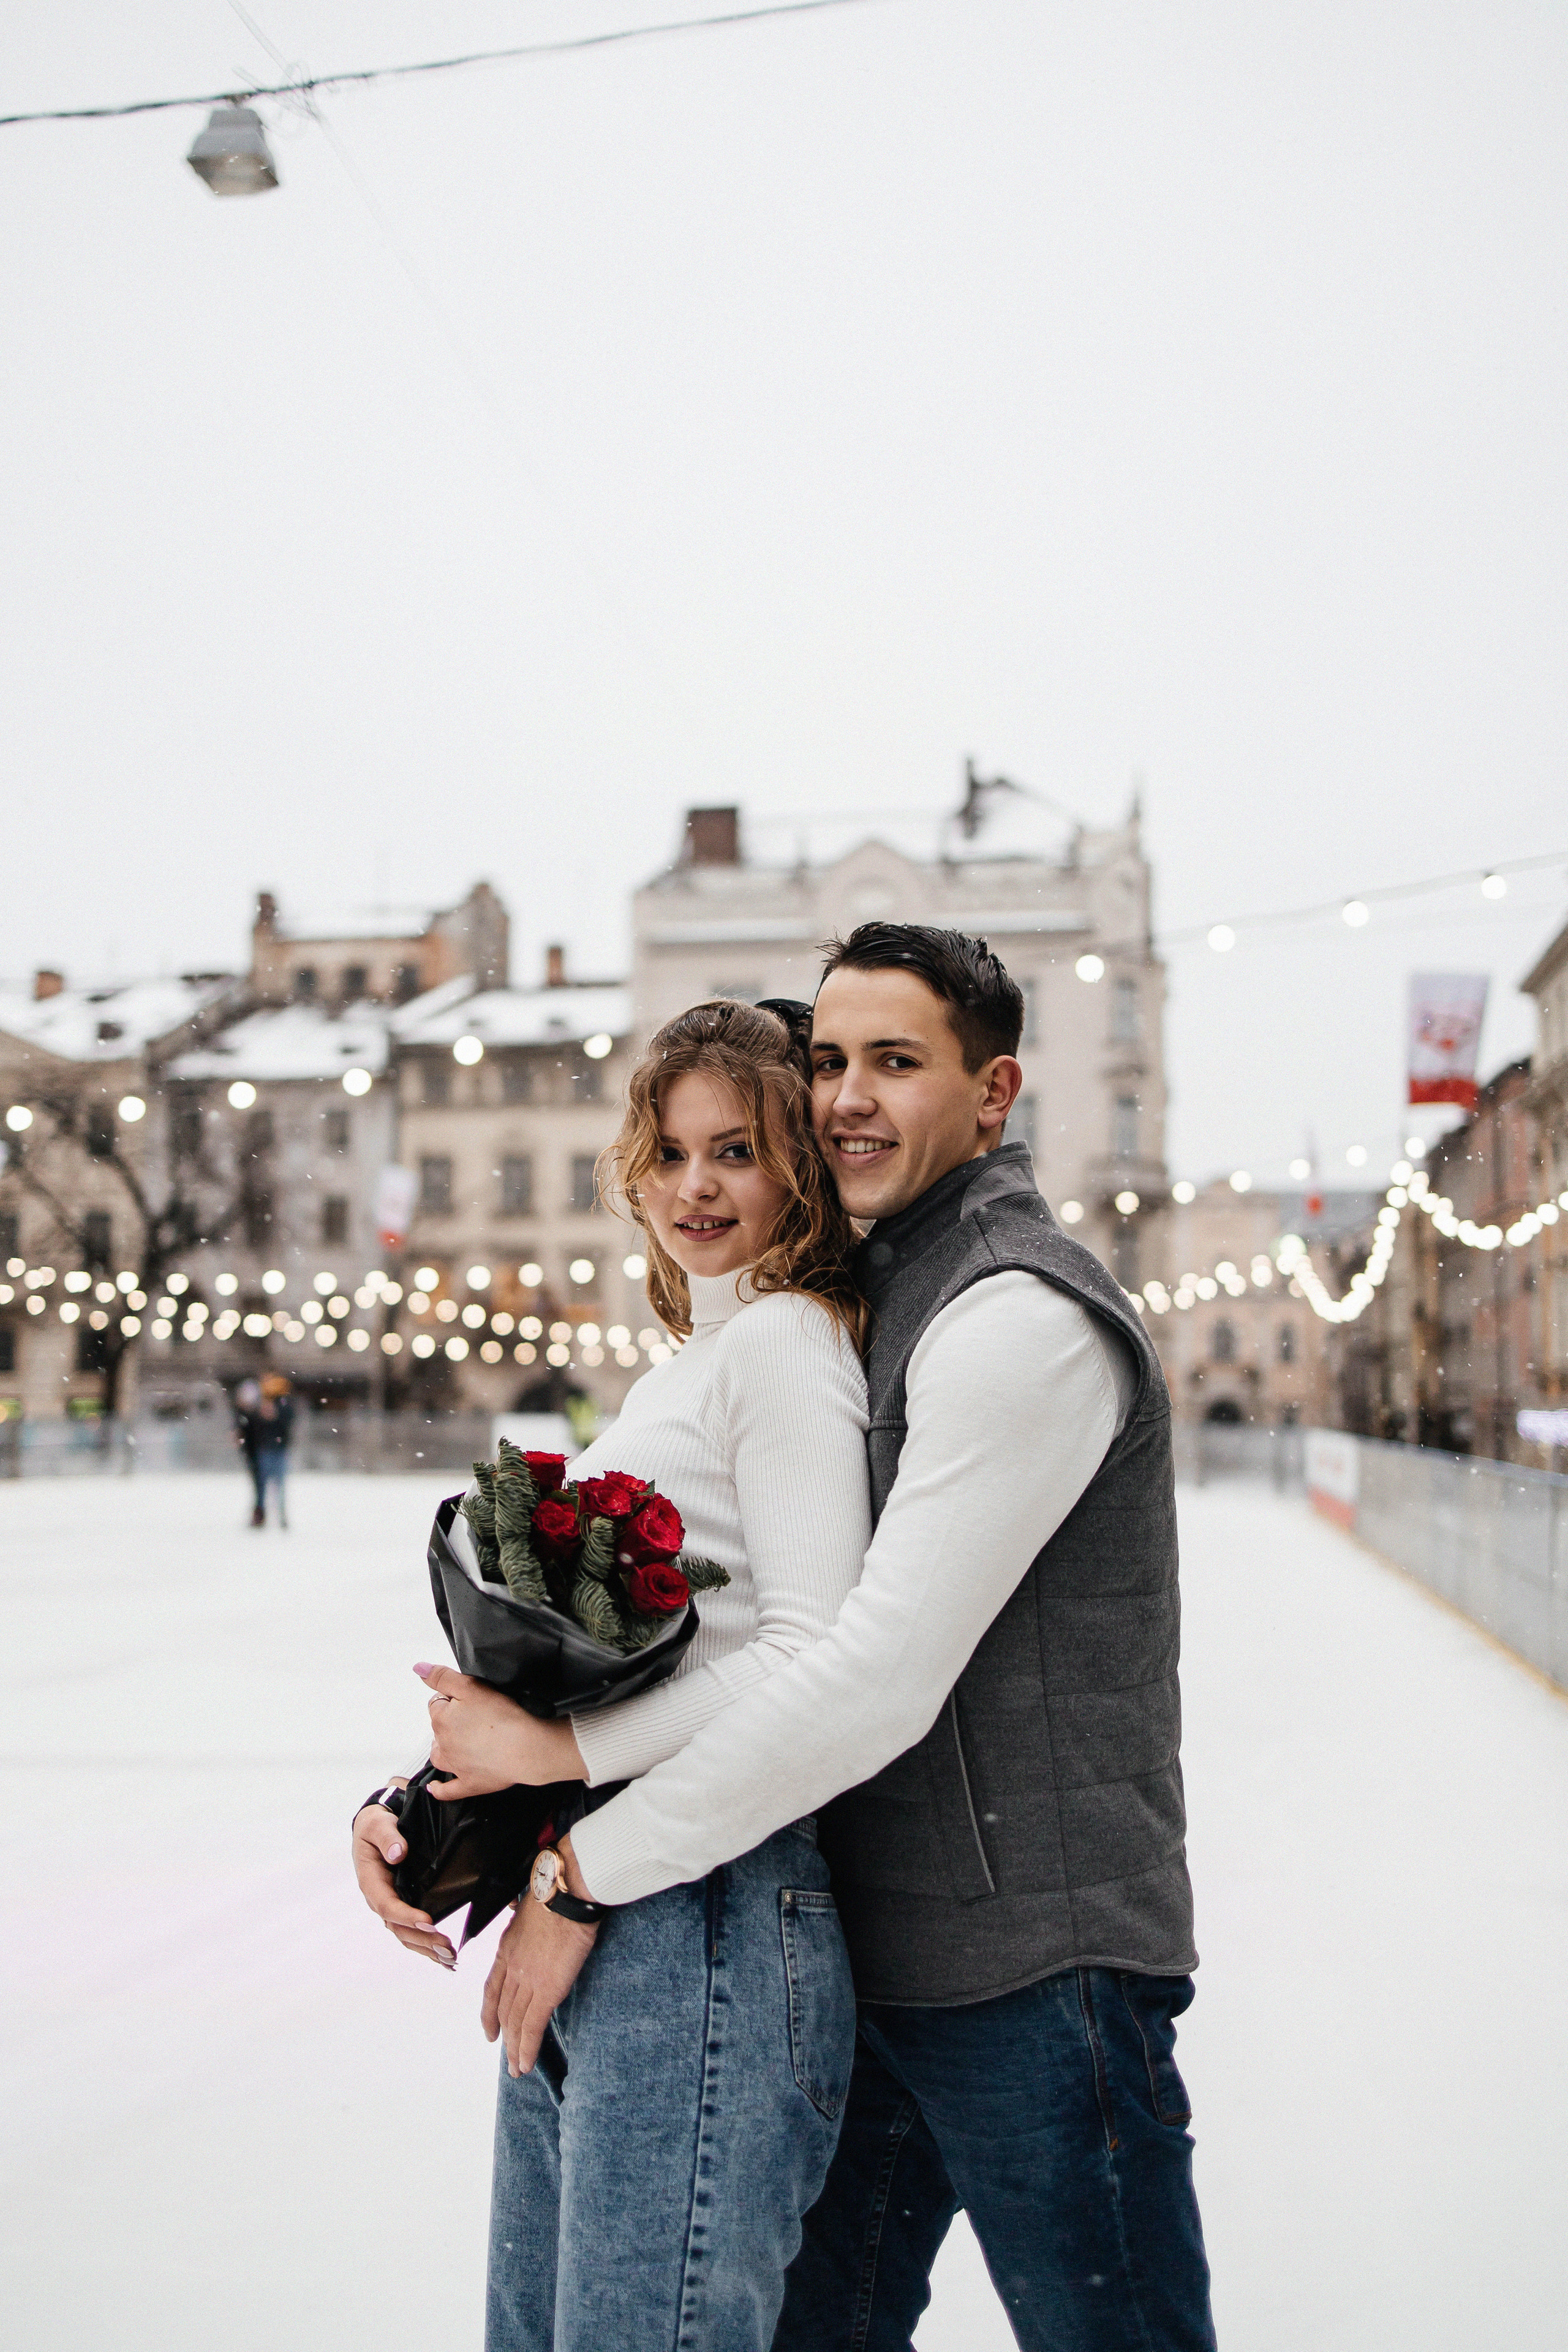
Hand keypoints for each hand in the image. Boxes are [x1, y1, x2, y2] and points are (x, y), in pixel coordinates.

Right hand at [352, 1787, 455, 1967]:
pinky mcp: (403, 1905)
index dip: (405, 1915)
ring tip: (450, 1958)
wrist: (378, 1825)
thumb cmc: (376, 1824)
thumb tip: (397, 1853)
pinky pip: (412, 1930)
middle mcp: (379, 1898)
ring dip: (427, 1948)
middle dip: (422, 1939)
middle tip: (447, 1947)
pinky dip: (427, 1945)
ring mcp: (391, 1904)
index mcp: (371, 1881)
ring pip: (406, 1934)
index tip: (428, 1921)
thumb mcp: (376, 1824)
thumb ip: (387, 1836)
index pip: (386, 1905)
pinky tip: (445, 1957)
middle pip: (398, 1927)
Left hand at [414, 1663, 585, 1798]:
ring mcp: (455, 1767)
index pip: (437, 1703)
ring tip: (459, 1743)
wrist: (526, 1748)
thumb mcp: (471, 1686)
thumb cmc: (503, 1716)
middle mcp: (443, 1745)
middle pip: (438, 1729)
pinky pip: (448, 1790)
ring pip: (440, 1756)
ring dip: (443, 1749)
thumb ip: (443, 1677)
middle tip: (475, 1717)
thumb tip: (418, 1668)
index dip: (452, 1699)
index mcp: (442, 1720)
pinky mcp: (470, 1784)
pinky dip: (440, 1789)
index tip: (469, 1700)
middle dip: (450, 1722)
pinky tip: (435, 1788)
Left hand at [480, 1839, 599, 2075]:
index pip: (492, 1988)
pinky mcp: (546, 1990)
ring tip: (518, 2069)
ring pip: (516, 2023)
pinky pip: (533, 2026)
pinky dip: (527, 2048)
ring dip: (516, 2049)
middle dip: (505, 2036)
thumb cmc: (555, 1892)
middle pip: (504, 2009)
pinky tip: (525, 2063)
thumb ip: (526, 1924)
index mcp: (507, 1948)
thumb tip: (531, 1923)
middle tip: (508, 2058)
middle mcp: (512, 1968)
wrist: (565, 1891)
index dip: (489, 2013)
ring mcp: (527, 1980)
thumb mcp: (528, 1908)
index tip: (489, 2030)